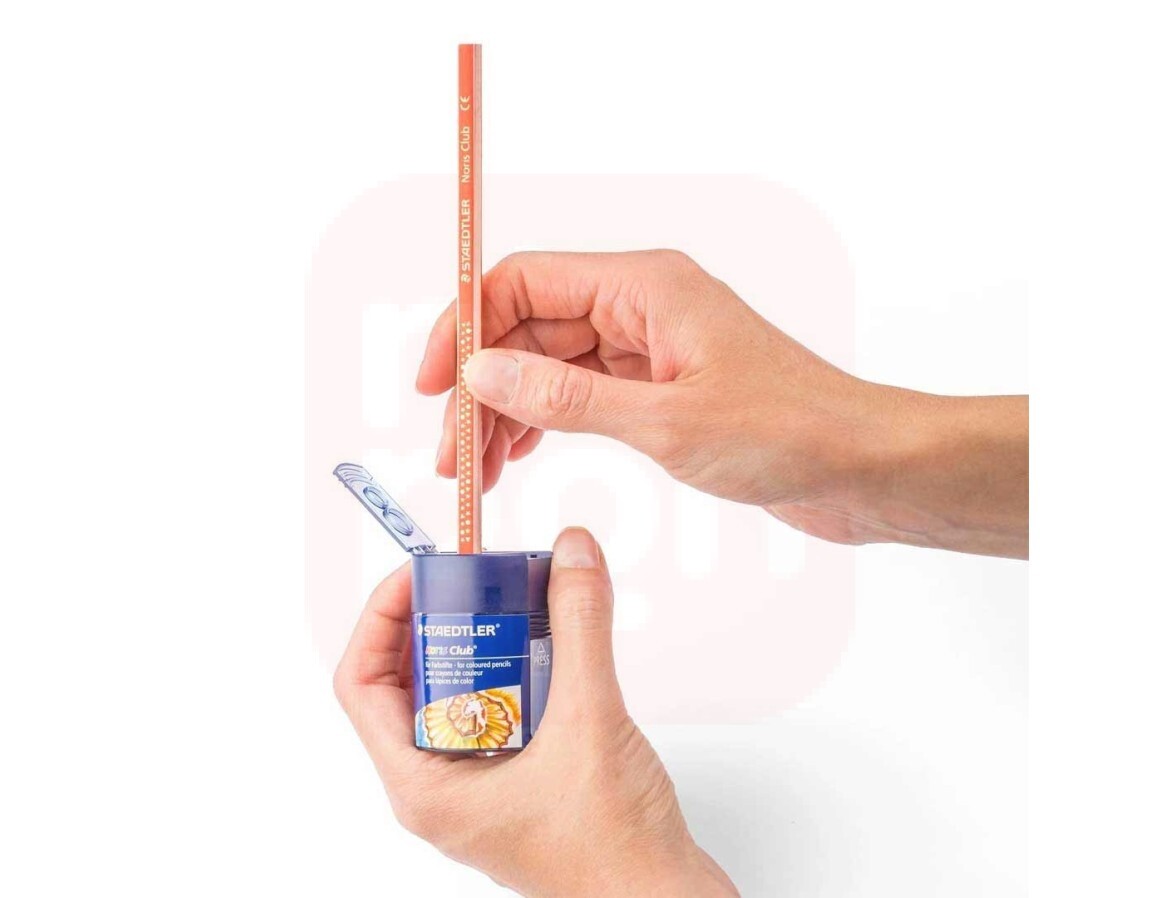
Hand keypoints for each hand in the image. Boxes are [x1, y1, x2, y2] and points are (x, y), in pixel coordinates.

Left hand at [334, 527, 737, 896]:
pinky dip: (513, 669)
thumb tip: (571, 556)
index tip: (419, 575)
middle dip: (437, 623)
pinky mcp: (516, 780)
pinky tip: (550, 646)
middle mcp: (441, 787)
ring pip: (453, 695)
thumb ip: (580, 629)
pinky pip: (496, 710)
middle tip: (472, 582)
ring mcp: (478, 786)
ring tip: (510, 604)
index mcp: (426, 787)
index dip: (381, 619)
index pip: (362, 686)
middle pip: (406, 682)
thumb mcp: (591, 721)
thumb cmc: (614, 855)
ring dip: (478, 643)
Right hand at [417, 250, 1027, 557]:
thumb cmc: (790, 432)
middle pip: (531, 328)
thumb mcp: (665, 422)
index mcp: (644, 287)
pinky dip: (547, 420)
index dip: (467, 327)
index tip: (434, 384)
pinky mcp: (662, 388)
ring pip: (552, 364)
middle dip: (483, 386)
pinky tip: (523, 454)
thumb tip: (482, 374)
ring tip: (479, 468)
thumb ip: (567, 397)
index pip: (524, 282)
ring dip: (509, 410)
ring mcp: (651, 347)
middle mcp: (643, 306)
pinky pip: (583, 392)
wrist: (862, 466)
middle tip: (454, 452)